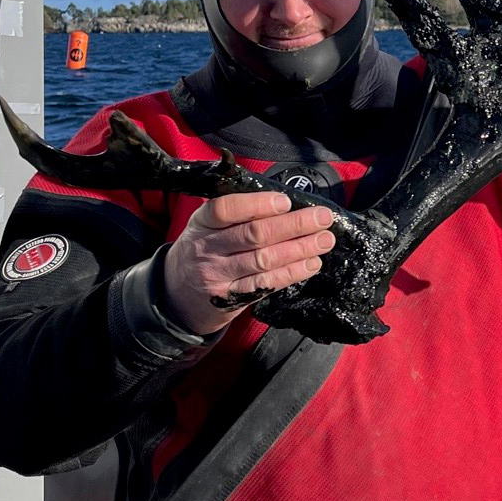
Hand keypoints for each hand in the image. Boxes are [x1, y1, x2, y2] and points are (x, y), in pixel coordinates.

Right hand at [161, 191, 338, 334]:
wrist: (177, 293)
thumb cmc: (203, 249)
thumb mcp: (207, 226)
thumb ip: (237, 213)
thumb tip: (284, 202)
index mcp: (202, 223)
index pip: (225, 210)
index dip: (256, 204)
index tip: (285, 201)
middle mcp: (207, 249)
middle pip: (254, 235)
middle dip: (293, 225)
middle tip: (322, 218)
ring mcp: (219, 276)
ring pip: (264, 261)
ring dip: (299, 249)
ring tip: (325, 240)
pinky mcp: (231, 299)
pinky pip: (266, 285)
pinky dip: (292, 273)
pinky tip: (312, 263)